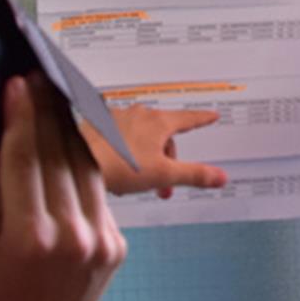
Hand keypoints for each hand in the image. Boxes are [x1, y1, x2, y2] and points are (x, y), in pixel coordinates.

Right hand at [0, 74, 125, 300]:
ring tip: (55, 101)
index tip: (17, 86)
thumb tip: (0, 145)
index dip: (20, 118)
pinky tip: (69, 142)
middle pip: (58, 156)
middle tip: (38, 80)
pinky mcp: (116, 244)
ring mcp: (100, 240)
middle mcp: (71, 236)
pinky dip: (81, 167)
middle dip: (46, 113)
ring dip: (69, 130)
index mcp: (29, 238)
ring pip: (85, 168)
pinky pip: (98, 193)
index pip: (24, 160)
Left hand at [81, 105, 227, 198]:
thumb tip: (219, 176)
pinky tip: (120, 169)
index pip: (188, 119)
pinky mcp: (101, 125)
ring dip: (148, 158)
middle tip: (164, 185)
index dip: (202, 119)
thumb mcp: (164, 175)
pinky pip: (123, 137)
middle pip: (164, 135)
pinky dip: (127, 152)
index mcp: (158, 122)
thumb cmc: (118, 165)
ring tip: (139, 180)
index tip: (211, 116)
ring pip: (143, 137)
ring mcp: (118, 118)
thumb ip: (194, 175)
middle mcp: (139, 115)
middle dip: (168, 160)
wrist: (80, 161)